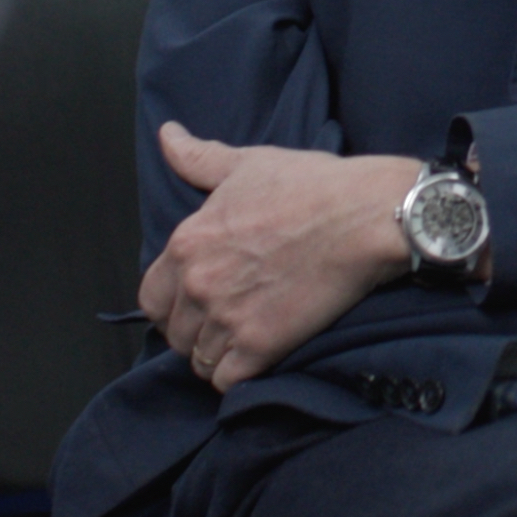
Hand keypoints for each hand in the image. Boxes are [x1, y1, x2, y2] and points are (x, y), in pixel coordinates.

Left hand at [140, 123, 419, 390]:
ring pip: (198, 360)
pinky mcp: (260, 345)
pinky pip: (226, 381)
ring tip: (242, 342)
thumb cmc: (310, 186)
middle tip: (225, 321)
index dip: (173, 301)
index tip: (198, 299)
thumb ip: (198, 158)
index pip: (151, 296)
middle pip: (173, 333)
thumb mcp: (247, 164)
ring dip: (216, 355)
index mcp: (187, 243)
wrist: (365, 216)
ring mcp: (227, 317)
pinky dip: (237, 376)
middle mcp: (198, 284)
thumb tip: (168, 135)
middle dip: (194, 330)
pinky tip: (255, 359)